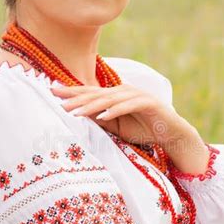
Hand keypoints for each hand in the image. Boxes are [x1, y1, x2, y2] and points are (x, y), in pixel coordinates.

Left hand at [50, 82, 183, 146]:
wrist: (171, 133)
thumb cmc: (143, 129)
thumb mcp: (117, 127)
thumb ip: (101, 120)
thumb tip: (79, 118)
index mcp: (114, 95)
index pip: (90, 93)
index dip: (72, 92)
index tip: (52, 92)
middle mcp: (123, 91)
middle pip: (96, 93)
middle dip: (76, 97)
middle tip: (58, 101)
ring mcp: (136, 95)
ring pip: (109, 99)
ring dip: (91, 105)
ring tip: (75, 112)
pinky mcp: (147, 102)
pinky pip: (128, 105)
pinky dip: (115, 110)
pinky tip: (103, 115)